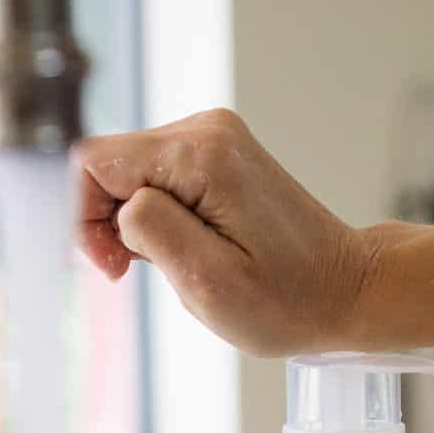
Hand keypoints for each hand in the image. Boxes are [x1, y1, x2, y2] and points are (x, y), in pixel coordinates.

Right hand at [74, 108, 371, 356]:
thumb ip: (150, 230)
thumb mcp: (208, 282)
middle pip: (110, 163)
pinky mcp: (221, 156)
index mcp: (199, 155)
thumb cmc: (287, 301)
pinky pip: (159, 178)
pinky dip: (157, 217)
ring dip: (133, 223)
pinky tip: (183, 249)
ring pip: (131, 172)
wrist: (348, 291)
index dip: (85, 217)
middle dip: (107, 221)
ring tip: (168, 266)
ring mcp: (215, 140)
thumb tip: (119, 203)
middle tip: (135, 273)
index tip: (114, 267)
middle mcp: (205, 131)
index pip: (93, 162)